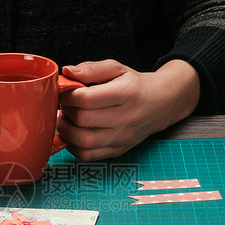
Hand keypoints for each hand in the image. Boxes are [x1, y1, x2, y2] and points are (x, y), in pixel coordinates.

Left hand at [56, 59, 199, 160]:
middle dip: (65, 111)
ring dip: (66, 131)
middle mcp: (126, 118)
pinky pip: (88, 155)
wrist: (161, 104)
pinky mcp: (119, 150)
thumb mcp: (116, 69)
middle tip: (64, 105)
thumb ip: (91, 69)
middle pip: (82, 120)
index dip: (67, 96)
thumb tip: (66, 72)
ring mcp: (123, 137)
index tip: (64, 92)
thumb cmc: (135, 85)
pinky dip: (74, 146)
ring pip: (83, 141)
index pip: (86, 99)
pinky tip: (74, 133)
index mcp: (126, 93)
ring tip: (65, 119)